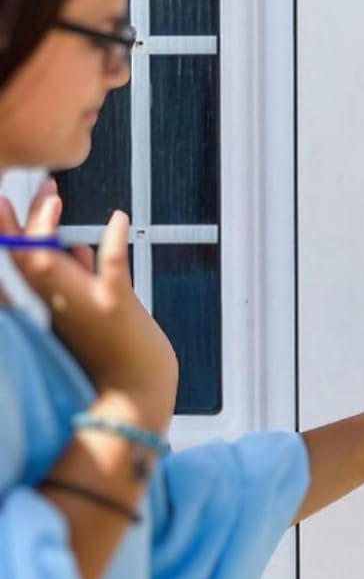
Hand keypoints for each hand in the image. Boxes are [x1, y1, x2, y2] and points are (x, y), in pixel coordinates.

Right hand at [1, 184, 177, 432]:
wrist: (135, 391)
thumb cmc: (111, 349)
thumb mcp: (87, 310)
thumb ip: (78, 277)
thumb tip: (77, 245)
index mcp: (51, 304)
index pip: (20, 264)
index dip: (9, 233)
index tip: (5, 201)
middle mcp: (58, 306)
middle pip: (26, 260)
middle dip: (24, 221)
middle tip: (40, 187)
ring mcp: (85, 306)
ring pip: (51, 266)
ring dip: (47, 229)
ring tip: (53, 195)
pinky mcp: (117, 308)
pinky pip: (111, 271)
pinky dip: (112, 243)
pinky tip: (118, 216)